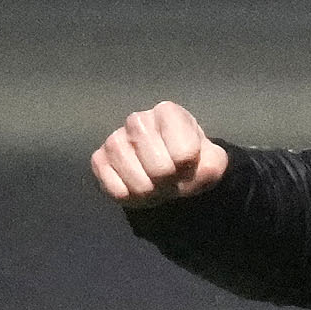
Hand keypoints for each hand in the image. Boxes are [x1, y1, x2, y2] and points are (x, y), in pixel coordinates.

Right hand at [90, 101, 228, 207]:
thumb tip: (193, 173)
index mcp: (168, 112)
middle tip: (170, 177)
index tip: (187, 164)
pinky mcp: (99, 160)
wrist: (168, 168)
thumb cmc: (189, 159)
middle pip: (160, 170)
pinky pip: (116, 191)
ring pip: (138, 184)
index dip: (189, 167)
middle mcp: (137, 120)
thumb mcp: (211, 161)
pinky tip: (136, 185)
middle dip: (169, 182)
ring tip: (154, 182)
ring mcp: (114, 139)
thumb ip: (211, 166)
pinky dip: (131, 197)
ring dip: (151, 192)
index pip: (184, 153)